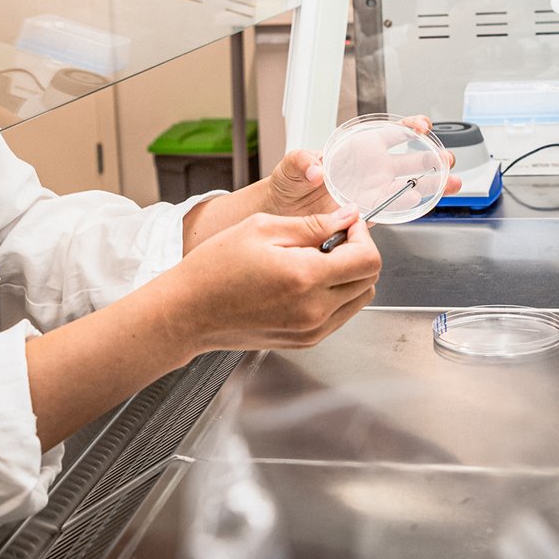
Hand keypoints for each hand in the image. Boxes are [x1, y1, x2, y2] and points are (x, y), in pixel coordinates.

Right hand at [162, 207, 381, 351]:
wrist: (189, 312)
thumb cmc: (215, 268)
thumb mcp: (263, 228)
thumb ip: (313, 224)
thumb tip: (347, 217)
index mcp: (306, 277)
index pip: (368, 259)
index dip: (363, 235)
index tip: (347, 224)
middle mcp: (314, 310)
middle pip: (369, 280)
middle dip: (359, 253)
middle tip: (332, 237)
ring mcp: (311, 330)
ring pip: (359, 300)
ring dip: (349, 275)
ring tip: (316, 259)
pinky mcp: (305, 341)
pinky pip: (340, 316)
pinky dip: (336, 295)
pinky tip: (307, 280)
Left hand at [260, 115, 461, 218]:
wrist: (283, 213)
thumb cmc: (288, 183)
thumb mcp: (291, 166)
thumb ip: (303, 162)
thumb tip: (316, 169)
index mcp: (357, 149)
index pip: (388, 134)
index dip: (408, 128)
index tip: (421, 127)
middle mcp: (370, 168)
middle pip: (409, 159)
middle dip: (430, 157)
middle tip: (447, 158)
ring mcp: (373, 190)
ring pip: (410, 184)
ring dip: (433, 182)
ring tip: (454, 182)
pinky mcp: (370, 212)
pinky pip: (397, 208)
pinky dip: (415, 206)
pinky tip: (430, 202)